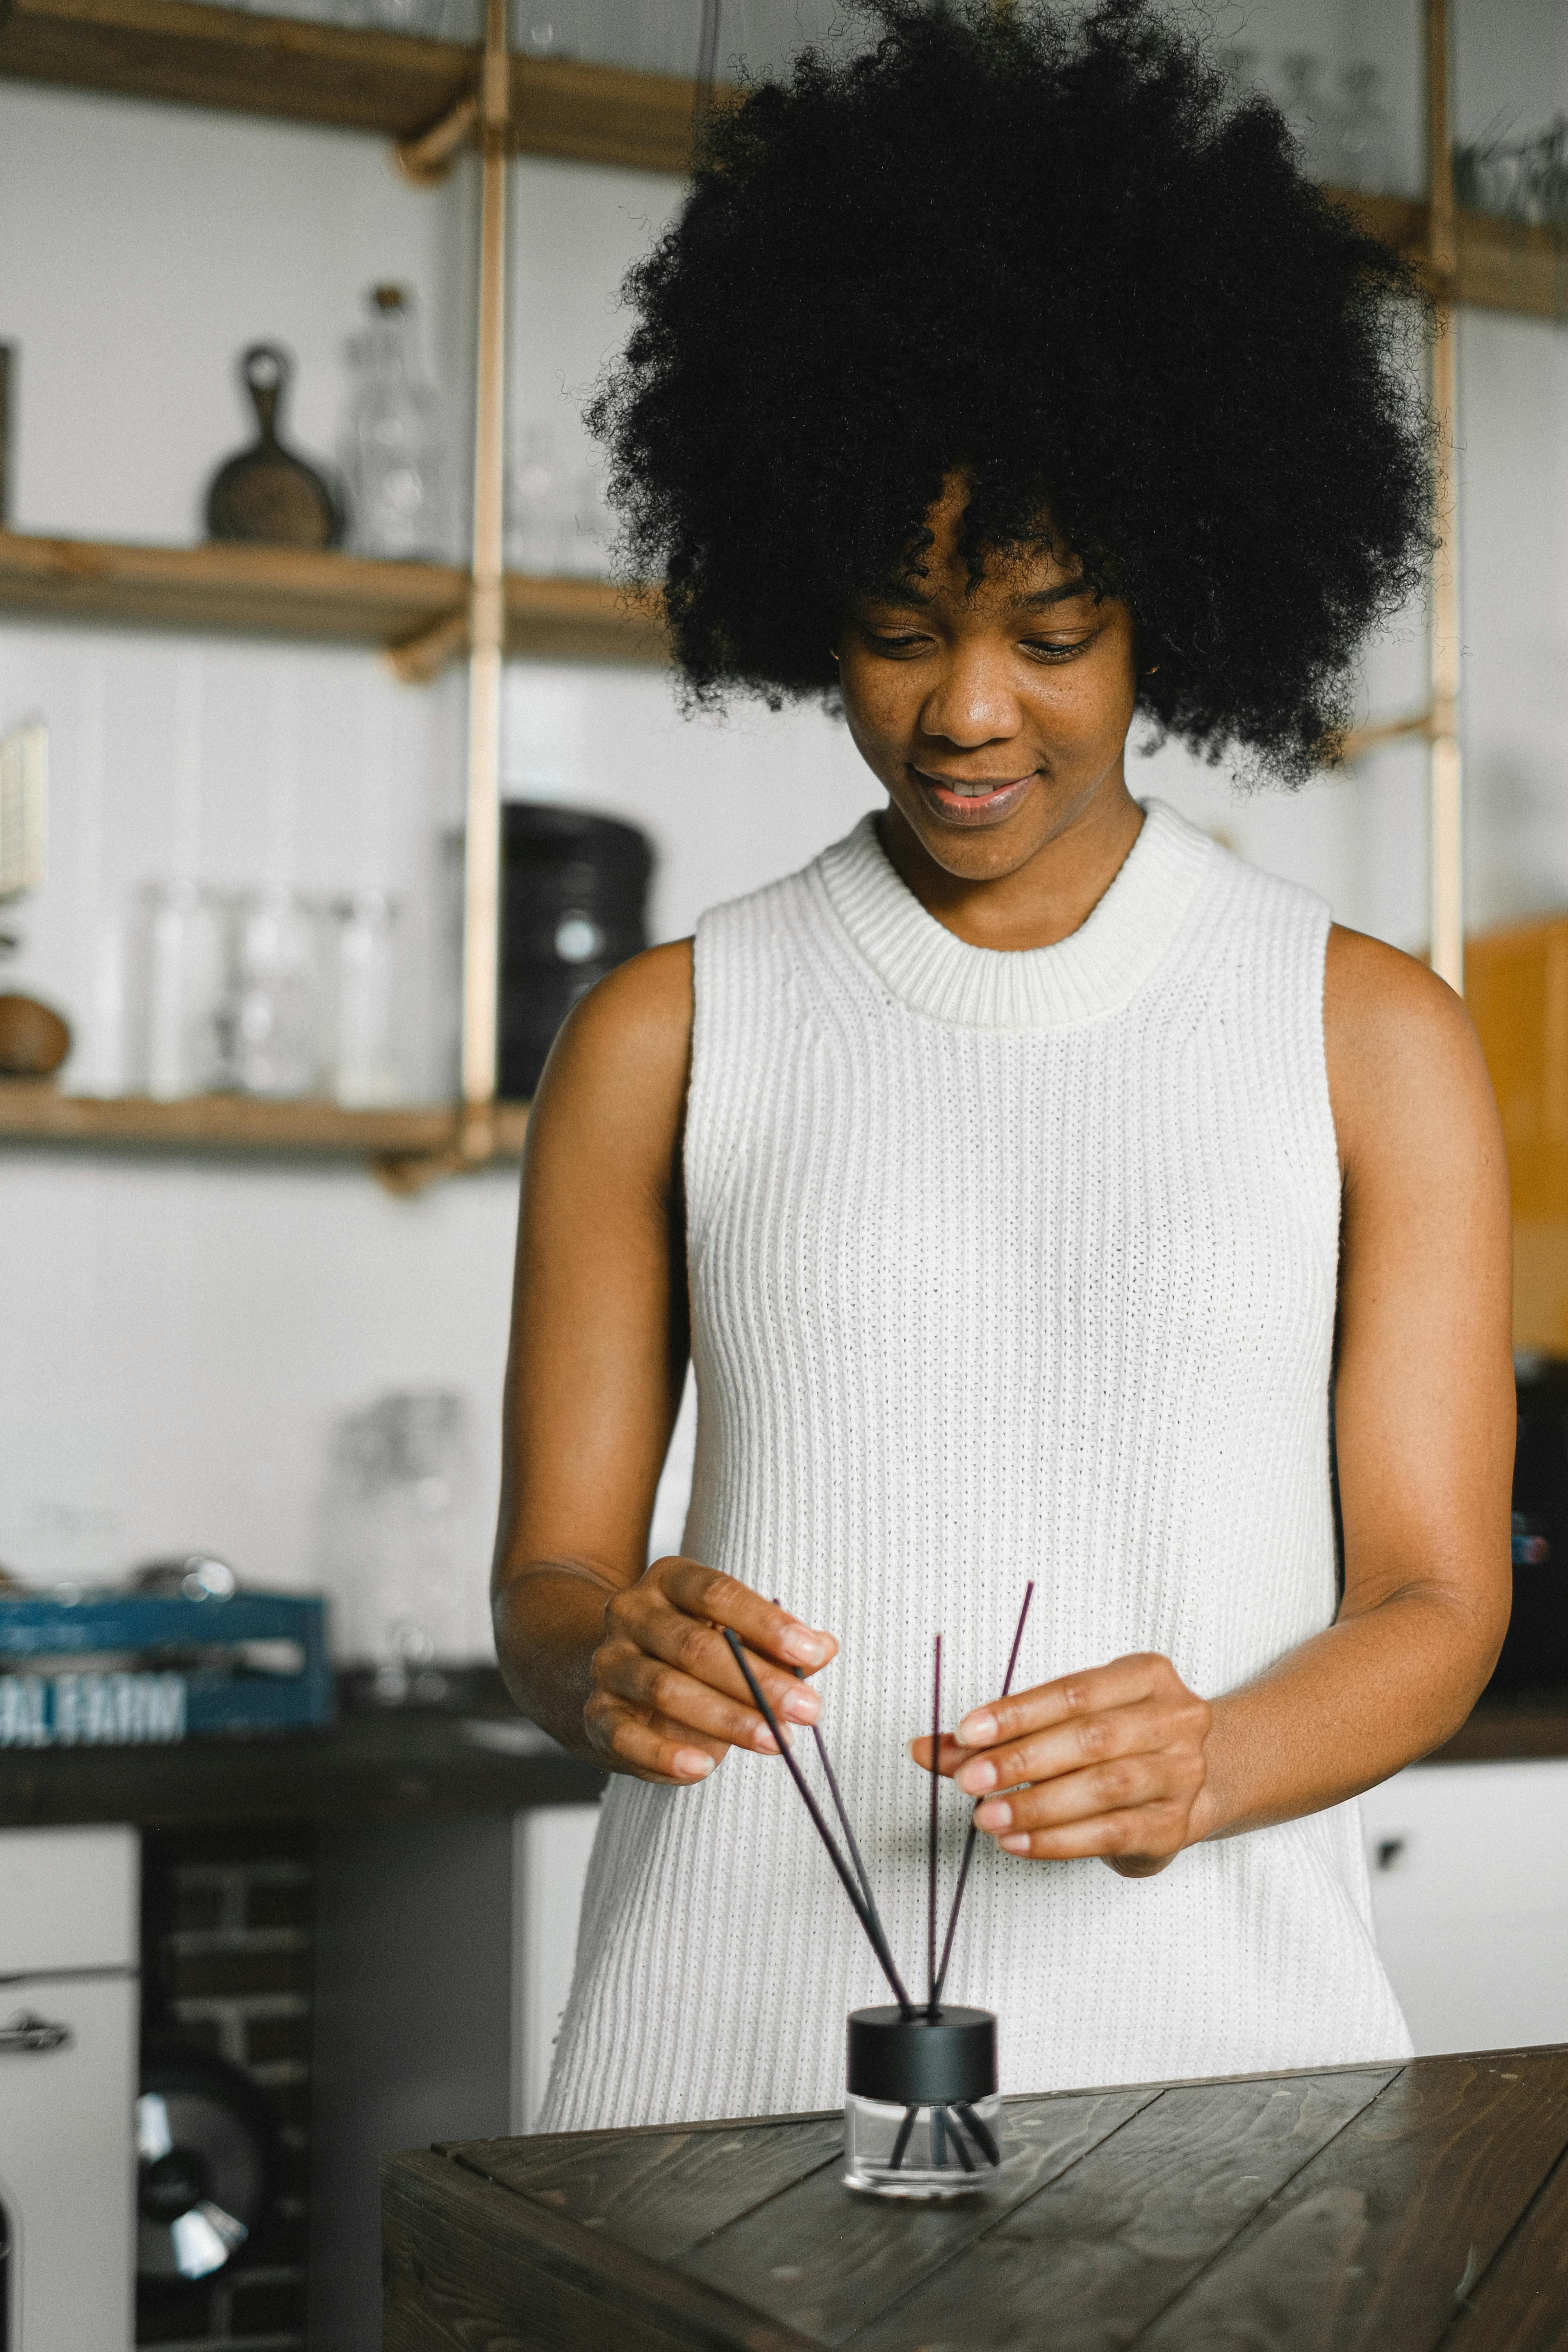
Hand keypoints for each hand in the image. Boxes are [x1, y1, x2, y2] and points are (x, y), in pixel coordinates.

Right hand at [586, 1556, 836, 1786]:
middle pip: (695, 1644)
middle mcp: (632, 1613)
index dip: (766, 1622)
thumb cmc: (687, 1652)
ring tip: (776, 1740)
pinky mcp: (595, 1713)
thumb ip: (775, 1643)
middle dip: (758, 1680)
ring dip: (727, 1718)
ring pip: (666, 1688)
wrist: (607, 1672)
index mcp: (670, 1581)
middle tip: (808, 1709)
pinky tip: (702, 1768)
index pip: (717, 1592)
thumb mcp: (729, 1632)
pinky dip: (663, 1754)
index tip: (811, 1651)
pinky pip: (625, 1735)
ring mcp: (610, 1662)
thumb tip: (824, 1647)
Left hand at [910, 1652, 1211, 1878]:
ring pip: (1104, 1787)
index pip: (1073, 1692)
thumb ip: (1002, 1733)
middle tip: (969, 1779)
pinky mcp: (1173, 1826)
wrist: (1200, 1777)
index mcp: (1146, 1676)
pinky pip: (1110, 1833)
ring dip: (1036, 1805)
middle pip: (1090, 1738)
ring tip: (986, 1816)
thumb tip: (927, 1747)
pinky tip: (1016, 1841)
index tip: (966, 1732)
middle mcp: (1174, 1720)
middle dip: (1021, 1761)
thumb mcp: (1071, 1719)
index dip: (1017, 1713)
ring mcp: (1180, 1774)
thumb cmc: (1120, 1740)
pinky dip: (1056, 1840)